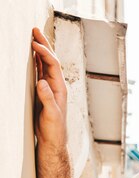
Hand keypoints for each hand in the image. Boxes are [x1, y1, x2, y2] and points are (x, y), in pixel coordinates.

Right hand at [32, 27, 67, 147]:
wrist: (54, 140)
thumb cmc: (54, 130)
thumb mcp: (51, 115)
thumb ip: (47, 99)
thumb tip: (42, 82)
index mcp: (60, 89)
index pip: (53, 65)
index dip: (44, 53)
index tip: (34, 43)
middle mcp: (57, 86)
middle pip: (50, 60)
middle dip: (44, 44)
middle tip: (34, 29)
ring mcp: (50, 88)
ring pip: (45, 64)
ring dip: (39, 50)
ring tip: (32, 37)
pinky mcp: (44, 92)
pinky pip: (40, 72)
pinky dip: (36, 61)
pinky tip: (32, 55)